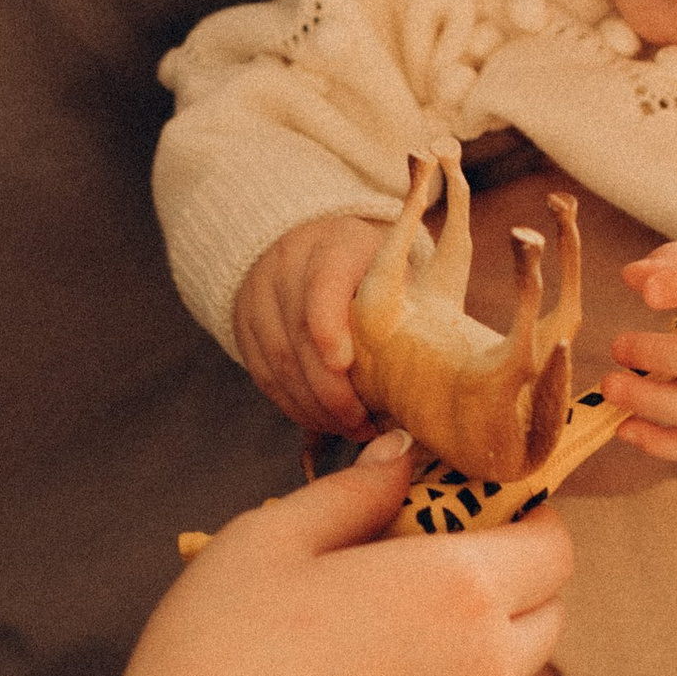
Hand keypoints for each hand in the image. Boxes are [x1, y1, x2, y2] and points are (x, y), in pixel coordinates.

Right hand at [78, 438, 573, 675]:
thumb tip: (404, 456)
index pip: (553, 545)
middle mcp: (486, 667)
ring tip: (388, 618)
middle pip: (548, 609)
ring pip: (511, 669)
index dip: (526, 515)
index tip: (471, 501)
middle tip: (431, 552)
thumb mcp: (270, 540)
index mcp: (458, 590)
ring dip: (479, 635)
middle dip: (513, 573)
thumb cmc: (217, 657)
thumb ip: (353, 490)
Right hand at [231, 213, 389, 435]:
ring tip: (349, 429)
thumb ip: (409, 306)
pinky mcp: (244, 325)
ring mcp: (259, 296)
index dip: (328, 326)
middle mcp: (287, 266)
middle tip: (361, 422)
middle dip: (330, 388)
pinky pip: (264, 374)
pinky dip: (294, 405)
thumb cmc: (369, 269)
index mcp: (335, 246)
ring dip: (314, 405)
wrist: (313, 246)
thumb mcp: (393, 270)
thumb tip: (432, 365)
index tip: (344, 364)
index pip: (323, 284)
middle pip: (299, 333)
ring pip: (278, 361)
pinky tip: (322, 421)